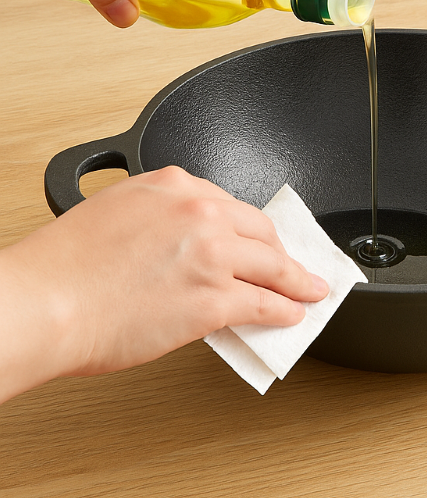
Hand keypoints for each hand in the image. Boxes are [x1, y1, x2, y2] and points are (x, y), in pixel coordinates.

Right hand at [0, 167, 328, 402]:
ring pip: (273, 265)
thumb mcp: (118, 212)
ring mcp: (213, 254)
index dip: (249, 228)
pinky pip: (266, 302)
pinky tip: (293, 312)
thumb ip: (162, 218)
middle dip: (279, 250)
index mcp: (174, 184)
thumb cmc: (65, 266)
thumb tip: (189, 247)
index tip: (258, 239)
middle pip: (259, 230)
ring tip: (310, 289)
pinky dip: (287, 307)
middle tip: (290, 264)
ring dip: (297, 279)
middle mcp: (201, 211)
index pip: (229, 205)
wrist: (44, 304)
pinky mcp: (216, 297)